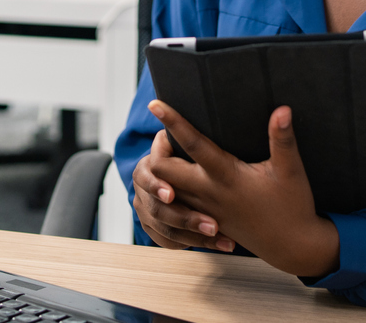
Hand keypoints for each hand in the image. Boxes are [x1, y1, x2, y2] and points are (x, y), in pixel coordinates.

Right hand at [132, 128, 235, 251]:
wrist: (173, 174)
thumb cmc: (186, 153)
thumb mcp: (183, 141)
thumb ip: (182, 135)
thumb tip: (195, 120)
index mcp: (149, 165)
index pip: (150, 173)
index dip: (158, 184)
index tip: (172, 194)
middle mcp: (143, 188)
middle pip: (159, 208)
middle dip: (185, 217)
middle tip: (212, 224)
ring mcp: (146, 209)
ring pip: (167, 229)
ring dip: (195, 234)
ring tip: (221, 237)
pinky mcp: (153, 227)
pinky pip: (169, 241)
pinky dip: (193, 244)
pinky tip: (216, 245)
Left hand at [148, 101, 339, 277]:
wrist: (292, 248)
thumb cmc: (292, 207)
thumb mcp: (291, 171)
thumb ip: (283, 139)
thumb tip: (282, 109)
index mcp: (226, 176)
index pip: (192, 144)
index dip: (172, 122)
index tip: (156, 104)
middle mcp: (208, 193)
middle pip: (162, 170)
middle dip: (156, 148)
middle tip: (165, 132)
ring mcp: (204, 210)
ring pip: (164, 190)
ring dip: (159, 170)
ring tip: (168, 149)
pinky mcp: (206, 221)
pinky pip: (174, 206)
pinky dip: (167, 191)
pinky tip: (175, 178)